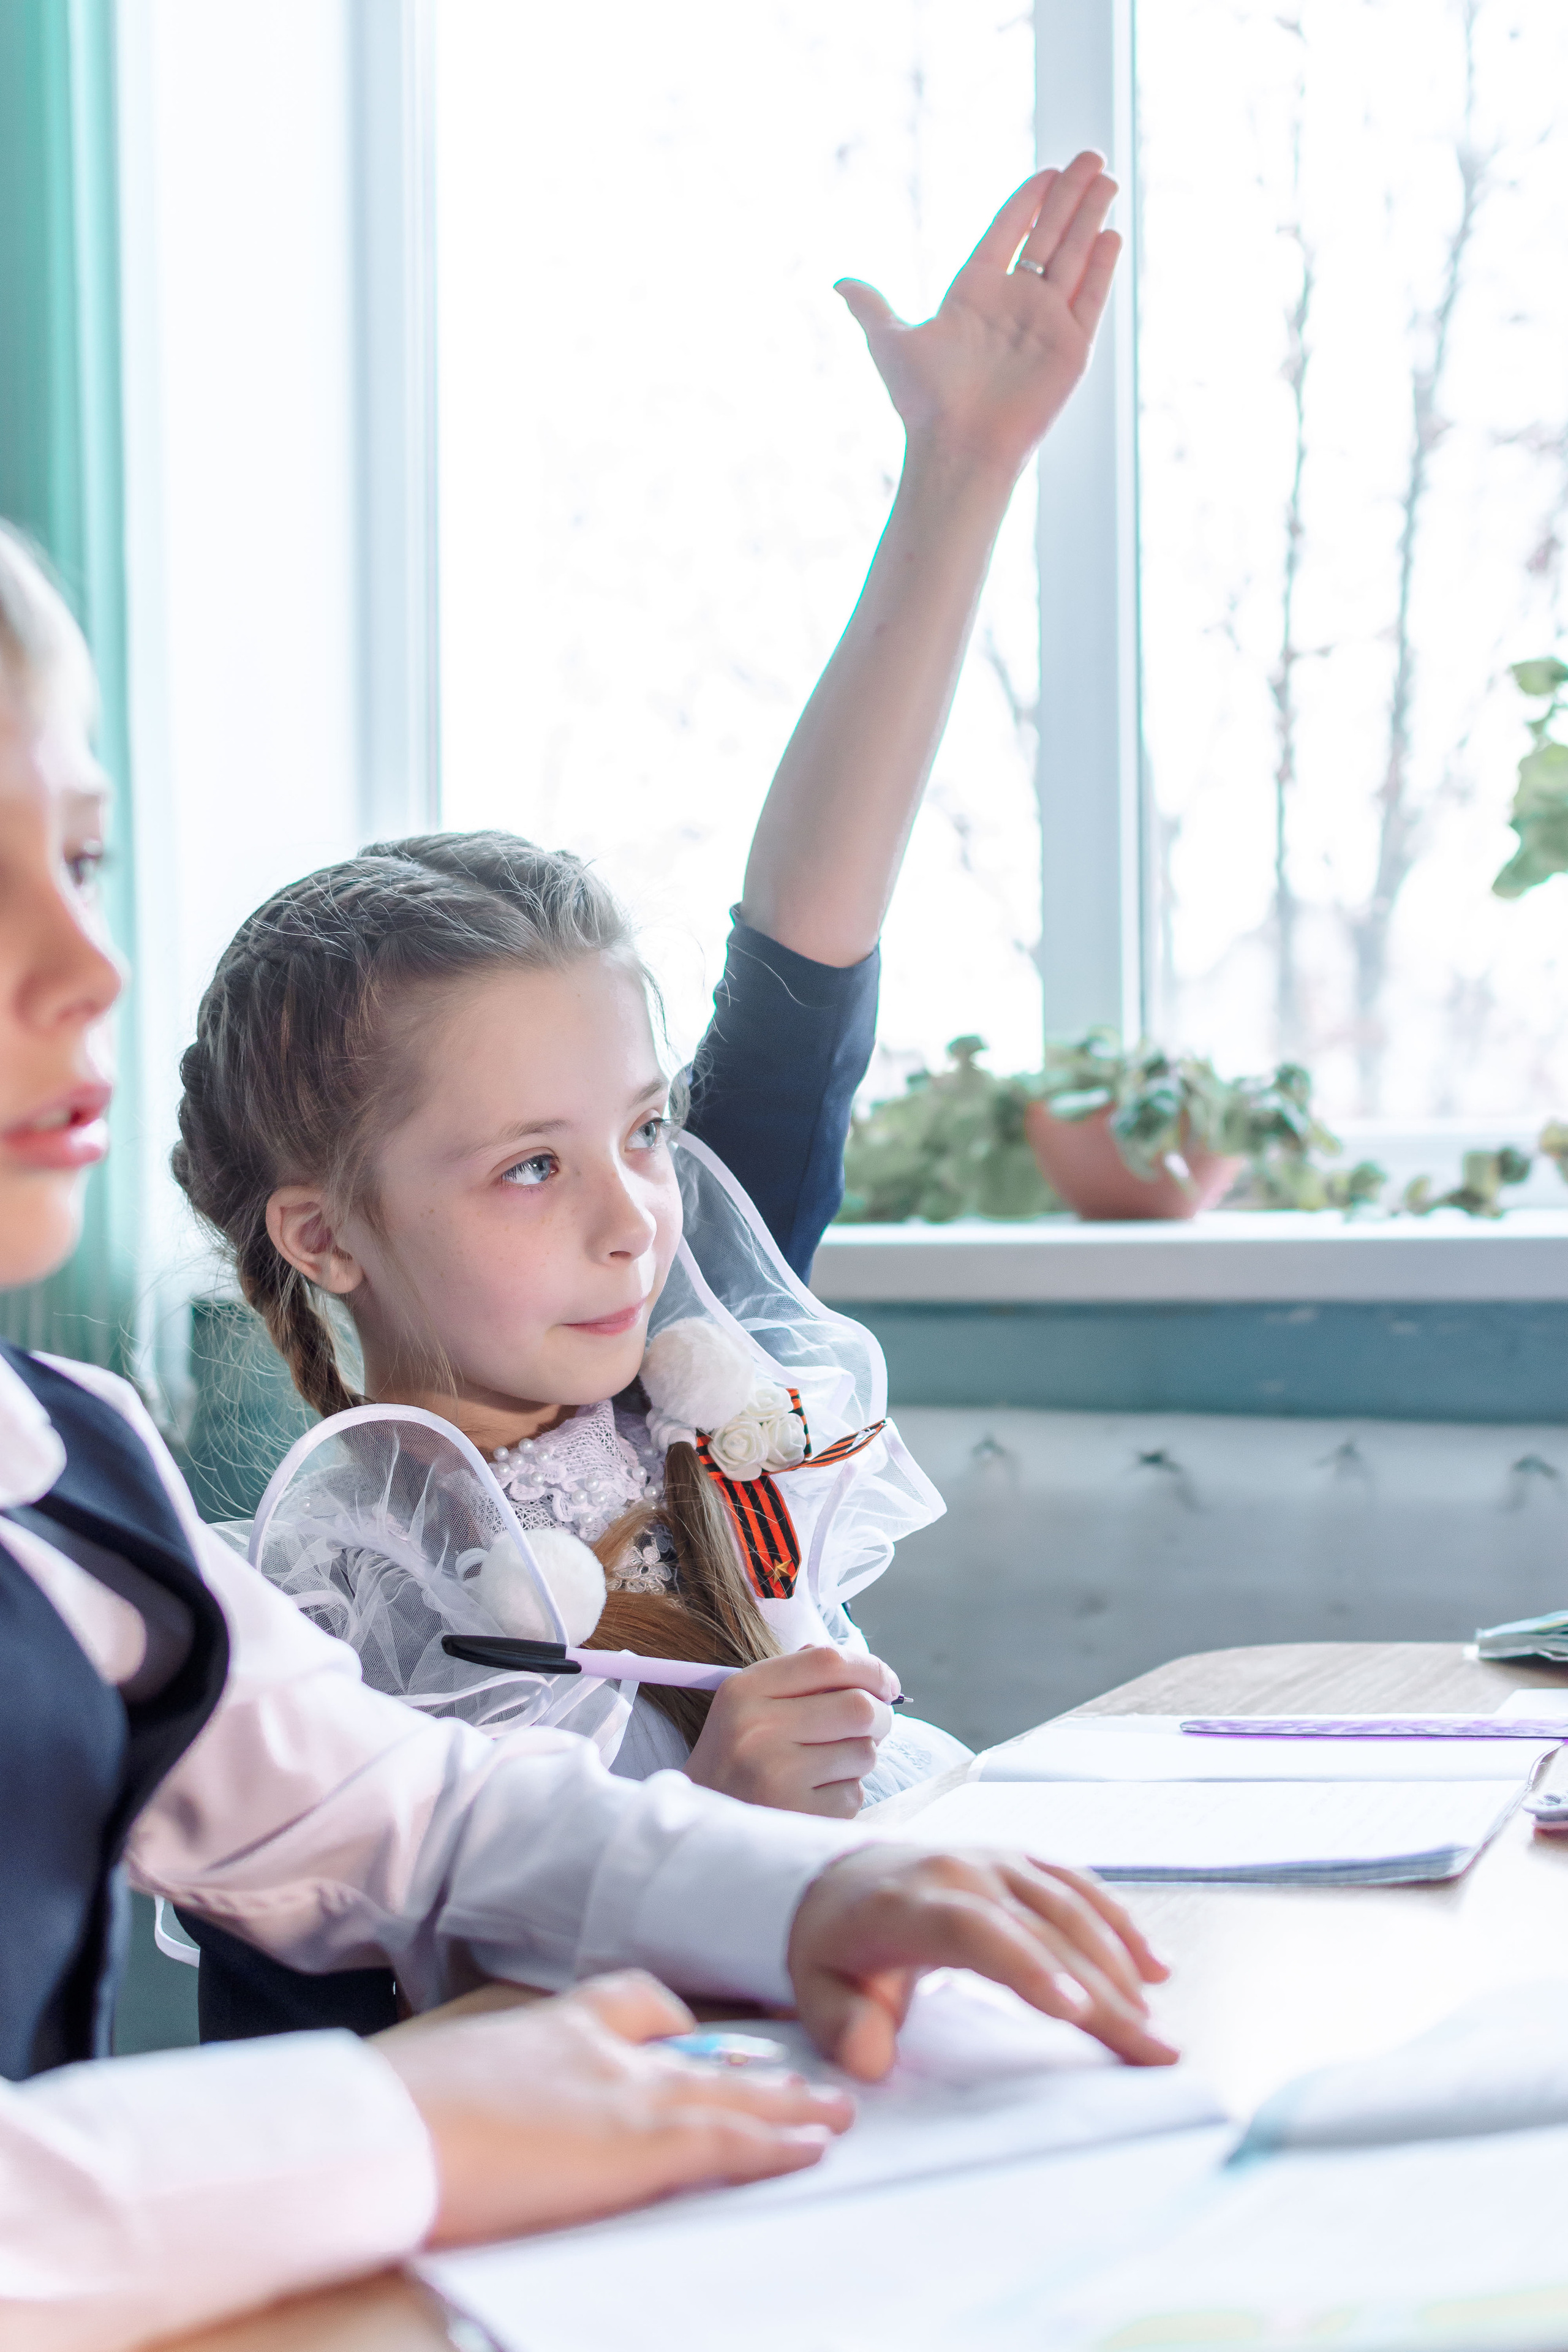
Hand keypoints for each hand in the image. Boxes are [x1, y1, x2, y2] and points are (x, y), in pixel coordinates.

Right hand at [377, 1971, 853, 2246]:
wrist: (379, 2131)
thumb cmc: (386, 2114)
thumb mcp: (439, 2080)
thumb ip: (478, 2089)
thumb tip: (459, 2116)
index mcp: (547, 2026)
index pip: (626, 2003)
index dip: (669, 2023)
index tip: (693, 2038)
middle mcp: (595, 2048)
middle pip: (693, 2048)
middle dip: (748, 2065)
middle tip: (795, 2073)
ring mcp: (621, 2094)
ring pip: (728, 2092)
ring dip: (785, 2103)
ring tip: (834, 2111)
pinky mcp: (636, 2148)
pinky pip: (726, 2142)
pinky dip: (775, 2143)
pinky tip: (811, 2147)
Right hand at [683, 1646, 897, 1816]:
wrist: (702, 1830)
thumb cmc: (737, 1760)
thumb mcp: (749, 1705)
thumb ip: (800, 1677)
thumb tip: (868, 1670)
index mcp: (745, 1689)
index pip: (828, 1661)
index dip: (871, 1669)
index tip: (887, 1686)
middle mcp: (758, 1727)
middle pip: (859, 1706)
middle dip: (880, 1717)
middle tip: (873, 1728)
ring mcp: (776, 1774)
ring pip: (864, 1752)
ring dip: (860, 1759)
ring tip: (829, 1766)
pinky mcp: (795, 1815)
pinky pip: (853, 1795)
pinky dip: (845, 1795)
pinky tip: (815, 1797)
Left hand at [787, 1846, 1176, 2080]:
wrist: (834, 1880)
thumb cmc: (833, 1945)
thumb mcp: (817, 1989)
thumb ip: (843, 2025)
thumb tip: (871, 2059)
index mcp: (909, 1904)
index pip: (976, 1930)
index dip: (1028, 1966)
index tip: (1075, 2010)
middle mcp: (960, 1871)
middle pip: (1042, 1928)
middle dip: (1102, 1990)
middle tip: (1151, 2050)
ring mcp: (994, 1860)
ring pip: (1070, 1906)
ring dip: (1120, 1964)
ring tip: (1155, 2026)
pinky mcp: (1019, 1861)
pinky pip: (1077, 1886)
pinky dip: (1119, 1924)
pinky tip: (1154, 1967)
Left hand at [836, 153, 1119, 480]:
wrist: (957, 447)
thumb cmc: (923, 400)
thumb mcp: (890, 342)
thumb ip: (872, 308)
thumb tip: (838, 283)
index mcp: (975, 292)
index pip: (1008, 231)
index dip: (1028, 200)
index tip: (1047, 170)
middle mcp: (1014, 303)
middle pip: (1048, 235)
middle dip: (1070, 195)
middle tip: (1091, 155)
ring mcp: (1045, 324)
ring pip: (1074, 256)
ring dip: (1092, 216)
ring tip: (1108, 176)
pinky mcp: (1071, 348)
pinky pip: (1090, 298)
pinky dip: (1102, 266)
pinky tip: (1111, 233)